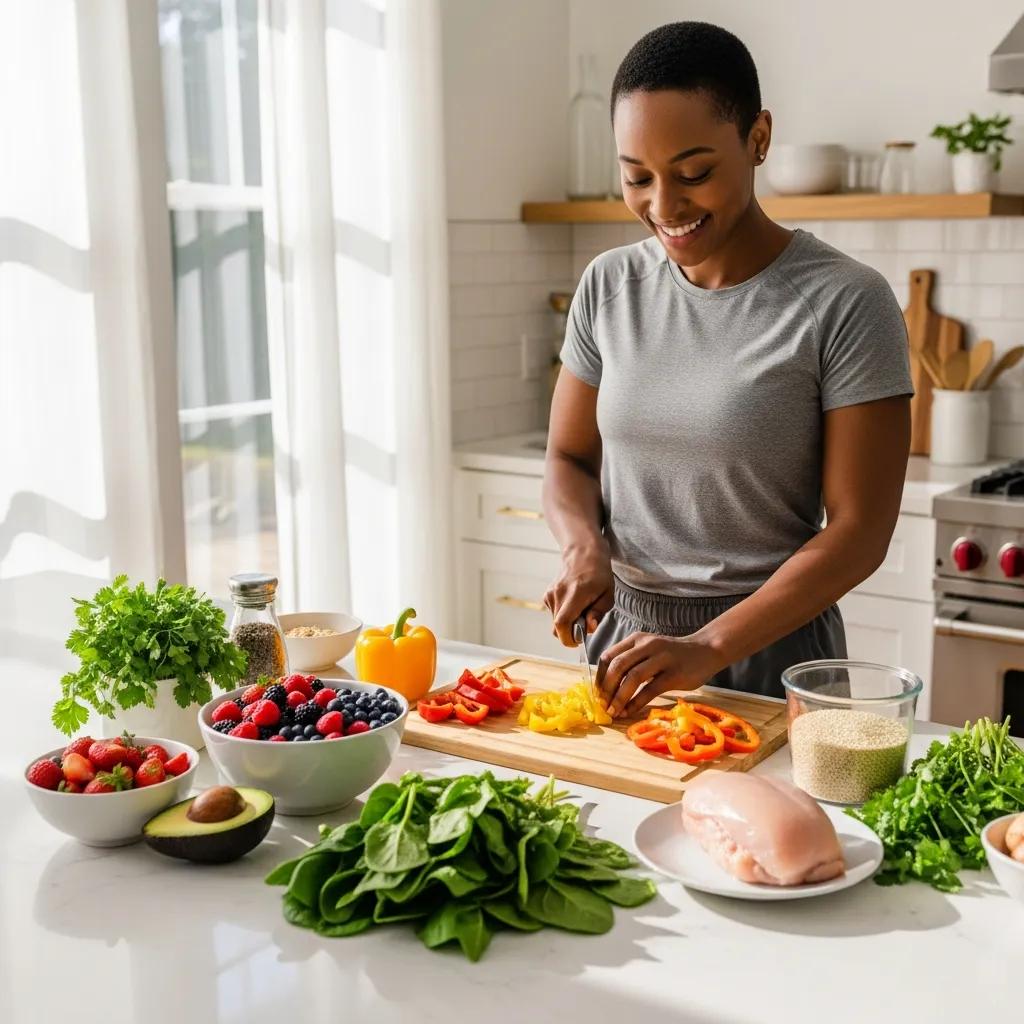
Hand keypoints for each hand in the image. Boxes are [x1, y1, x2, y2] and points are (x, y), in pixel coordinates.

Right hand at [543, 543, 613, 646]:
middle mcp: (559, 593)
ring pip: (555, 622)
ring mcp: (550, 594)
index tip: (578, 641)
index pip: (562, 623)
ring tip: (581, 610)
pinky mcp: (547, 595)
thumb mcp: (607, 595)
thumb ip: (598, 614)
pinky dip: (564, 616)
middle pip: (557, 627)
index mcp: (576, 593)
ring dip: (568, 623)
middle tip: (585, 623)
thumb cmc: (599, 574)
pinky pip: (554, 614)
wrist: (583, 554)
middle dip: (570, 633)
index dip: (568, 638)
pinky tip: (573, 604)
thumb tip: (588, 629)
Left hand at [596, 632, 722, 717]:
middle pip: (618, 666)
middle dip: (606, 689)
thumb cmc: (673, 654)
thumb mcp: (649, 649)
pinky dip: (636, 703)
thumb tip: (608, 685)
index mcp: (636, 639)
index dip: (600, 677)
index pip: (609, 656)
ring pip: (632, 678)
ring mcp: (661, 658)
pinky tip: (629, 712)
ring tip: (613, 711)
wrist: (706, 650)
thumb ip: (631, 660)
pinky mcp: (674, 674)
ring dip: (619, 697)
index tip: (597, 693)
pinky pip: (650, 690)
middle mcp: (647, 645)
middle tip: (603, 705)